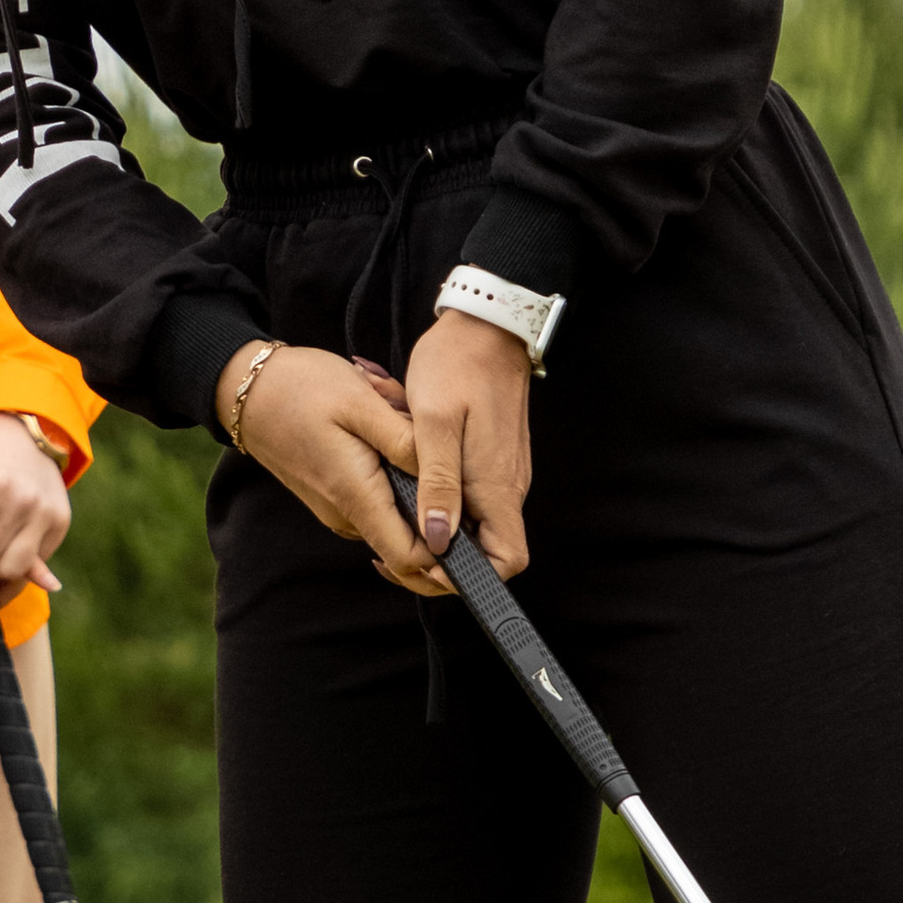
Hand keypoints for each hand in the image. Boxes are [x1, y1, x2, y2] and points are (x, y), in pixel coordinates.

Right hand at [218, 318, 530, 597]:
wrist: (247, 389)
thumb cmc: (302, 389)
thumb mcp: (362, 403)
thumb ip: (405, 444)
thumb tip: (442, 484)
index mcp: (356, 496)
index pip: (410, 559)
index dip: (447, 559)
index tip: (477, 534)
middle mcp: (348, 516)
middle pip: (409, 548)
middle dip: (437, 520)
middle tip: (452, 473)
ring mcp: (340, 510)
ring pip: (395, 522)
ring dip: (415, 497)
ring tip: (418, 447)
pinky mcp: (337, 498)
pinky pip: (378, 506)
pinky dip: (395, 486)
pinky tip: (394, 445)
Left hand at [402, 310, 531, 582]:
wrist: (485, 325)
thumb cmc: (458, 366)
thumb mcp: (435, 423)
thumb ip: (437, 484)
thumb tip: (437, 540)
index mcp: (497, 487)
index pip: (506, 561)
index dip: (473, 577)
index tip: (429, 565)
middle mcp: (506, 487)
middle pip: (486, 550)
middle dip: (443, 554)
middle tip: (396, 539)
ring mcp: (501, 474)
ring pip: (474, 522)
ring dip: (436, 520)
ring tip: (396, 499)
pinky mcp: (491, 459)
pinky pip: (469, 494)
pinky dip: (439, 495)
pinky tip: (410, 474)